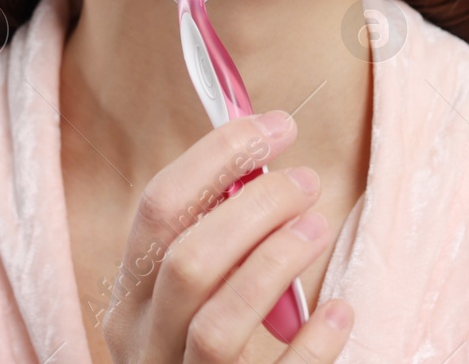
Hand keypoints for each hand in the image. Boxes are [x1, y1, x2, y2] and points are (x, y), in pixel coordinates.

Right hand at [101, 110, 354, 362]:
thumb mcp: (181, 302)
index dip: (218, 157)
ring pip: (218, 323)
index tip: (275, 127)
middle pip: (188, 261)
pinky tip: (339, 310)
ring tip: (317, 227)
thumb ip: (209, 241)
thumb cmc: (200, 355)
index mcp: (128, 301)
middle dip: (254, 207)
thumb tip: (260, 161)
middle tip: (304, 180)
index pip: (158, 209)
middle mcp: (144, 345)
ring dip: (275, 264)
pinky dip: (311, 344)